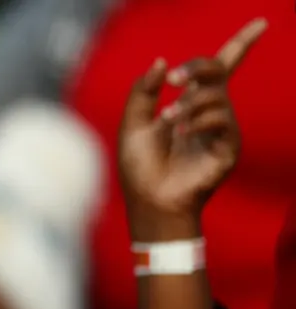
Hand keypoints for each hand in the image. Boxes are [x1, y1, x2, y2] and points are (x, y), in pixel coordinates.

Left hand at [119, 19, 264, 221]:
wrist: (148, 201)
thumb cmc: (139, 167)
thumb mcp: (132, 124)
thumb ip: (143, 92)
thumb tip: (161, 61)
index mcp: (189, 103)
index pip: (220, 67)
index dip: (241, 44)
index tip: (262, 22)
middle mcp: (210, 112)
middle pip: (219, 71)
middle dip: (197, 67)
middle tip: (172, 79)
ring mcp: (222, 130)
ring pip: (216, 96)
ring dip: (188, 103)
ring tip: (167, 120)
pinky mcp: (228, 148)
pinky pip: (221, 119)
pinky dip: (198, 119)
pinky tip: (179, 130)